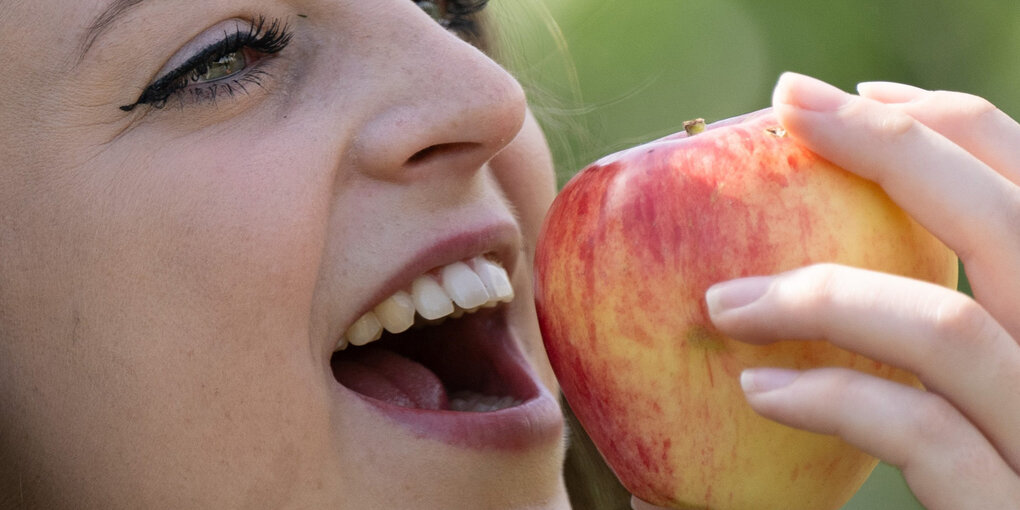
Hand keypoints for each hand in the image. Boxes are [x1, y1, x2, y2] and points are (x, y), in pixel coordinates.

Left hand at [703, 73, 1019, 508]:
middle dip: (895, 147)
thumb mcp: (991, 395)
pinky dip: (832, 396)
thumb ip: (938, 333)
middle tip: (788, 107)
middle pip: (1014, 225)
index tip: (855, 100)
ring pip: (954, 329)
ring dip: (821, 292)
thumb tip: (790, 268)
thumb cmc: (993, 481)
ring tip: (721, 300)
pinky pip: (922, 432)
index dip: (955, 128)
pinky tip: (759, 388)